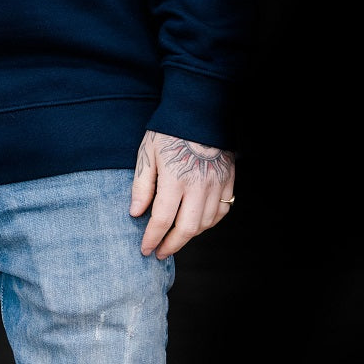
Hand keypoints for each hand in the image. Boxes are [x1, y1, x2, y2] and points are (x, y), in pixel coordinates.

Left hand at [129, 131, 235, 258]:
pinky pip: (221, 212)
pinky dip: (208, 223)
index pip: (162, 219)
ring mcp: (216, 184)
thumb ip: (142, 185)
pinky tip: (197, 223)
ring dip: (189, 235)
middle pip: (186, 229)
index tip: (145, 249)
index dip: (152, 238)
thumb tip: (135, 213)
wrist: (199, 111)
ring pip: (205, 223)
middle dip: (171, 245)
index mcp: (175, 178)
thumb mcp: (147, 154)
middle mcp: (198, 185)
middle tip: (160, 252)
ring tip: (175, 237)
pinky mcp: (228, 181)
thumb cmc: (168, 131)